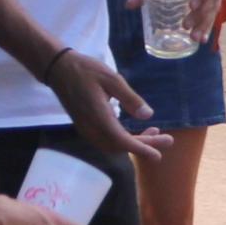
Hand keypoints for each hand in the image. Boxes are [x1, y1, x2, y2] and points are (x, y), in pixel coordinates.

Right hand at [50, 52, 172, 165]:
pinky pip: (106, 139)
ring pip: (112, 145)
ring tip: (155, 133)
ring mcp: (86, 128)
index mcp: (98, 116)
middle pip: (119, 146)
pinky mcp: (85, 125)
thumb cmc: (86, 70)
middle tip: (167, 140)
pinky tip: (136, 130)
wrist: (58, 69)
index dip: (141, 149)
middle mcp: (91, 127)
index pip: (122, 140)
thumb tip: (147, 115)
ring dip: (133, 143)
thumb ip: (130, 98)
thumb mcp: (112, 78)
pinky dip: (123, 139)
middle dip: (144, 146)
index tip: (158, 155)